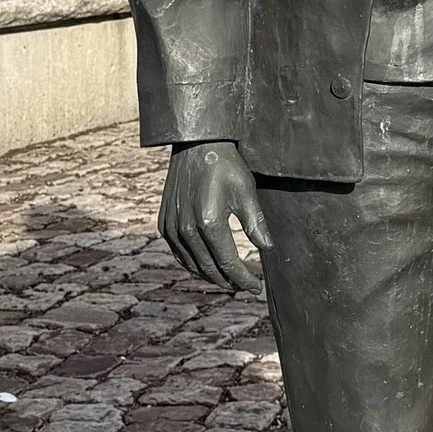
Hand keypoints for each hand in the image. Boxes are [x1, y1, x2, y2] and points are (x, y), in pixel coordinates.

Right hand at [158, 140, 271, 293]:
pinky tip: (207, 266)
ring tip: (229, 280)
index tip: (256, 287)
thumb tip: (268, 249)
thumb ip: (255, 224)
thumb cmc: (224, 164)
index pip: (228, 264)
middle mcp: (186, 230)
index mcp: (209, 224)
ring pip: (192, 265)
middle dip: (229, 282)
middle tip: (245, 286)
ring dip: (211, 276)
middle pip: (209, 269)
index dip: (243, 279)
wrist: (195, 144)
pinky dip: (194, 264)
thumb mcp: (246, 192)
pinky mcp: (164, 223)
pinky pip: (179, 254)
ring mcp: (172, 227)